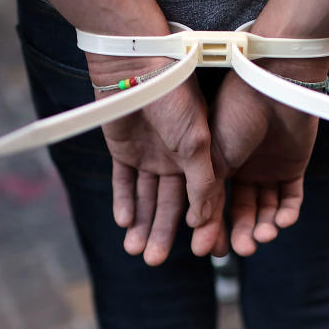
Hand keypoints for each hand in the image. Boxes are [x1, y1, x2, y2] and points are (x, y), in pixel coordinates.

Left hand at [88, 55, 225, 264]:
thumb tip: (204, 222)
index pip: (201, 200)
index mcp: (200, 158)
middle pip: (169, 205)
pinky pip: (124, 183)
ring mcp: (150, 156)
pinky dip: (124, 202)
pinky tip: (125, 223)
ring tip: (136, 252)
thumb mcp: (196, 145)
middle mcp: (176, 160)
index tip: (199, 253)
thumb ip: (203, 184)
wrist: (136, 68)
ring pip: (145, 198)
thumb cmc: (175, 101)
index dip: (201, 227)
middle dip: (162, 233)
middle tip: (154, 261)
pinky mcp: (124, 151)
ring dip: (141, 224)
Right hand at [209, 57, 328, 255]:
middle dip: (241, 232)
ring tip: (262, 237)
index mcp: (218, 163)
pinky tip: (280, 223)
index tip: (205, 250)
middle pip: (241, 211)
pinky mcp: (294, 167)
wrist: (273, 85)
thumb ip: (206, 192)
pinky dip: (286, 214)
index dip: (211, 227)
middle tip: (241, 250)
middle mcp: (242, 168)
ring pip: (266, 209)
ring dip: (264, 226)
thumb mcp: (213, 157)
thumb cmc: (236, 114)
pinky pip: (290, 198)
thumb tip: (196, 228)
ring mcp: (269, 168)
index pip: (214, 203)